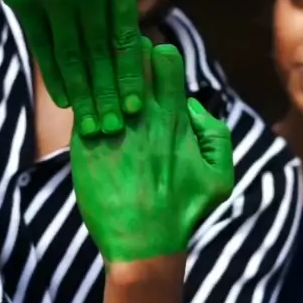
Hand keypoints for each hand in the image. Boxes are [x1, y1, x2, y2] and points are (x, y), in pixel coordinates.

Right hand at [0, 0, 145, 135]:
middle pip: (102, 54)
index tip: (138, 102)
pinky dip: (55, 75)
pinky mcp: (25, 1)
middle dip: (110, 94)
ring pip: (74, 56)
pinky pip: (44, 46)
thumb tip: (136, 7)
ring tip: (93, 122)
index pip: (127, 35)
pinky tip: (65, 98)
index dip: (132, 73)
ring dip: (85, 94)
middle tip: (118, 127)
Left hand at [70, 38, 234, 262]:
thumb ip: (216, 134)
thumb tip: (191, 107)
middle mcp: (141, 117)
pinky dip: (86, 104)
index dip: (159, 56)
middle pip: (131, 58)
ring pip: (103, 77)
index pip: (164, 57)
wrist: (142, 246)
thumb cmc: (183, 212)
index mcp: (174, 118)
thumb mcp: (220, 175)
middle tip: (126, 72)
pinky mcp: (85, 145)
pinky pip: (82, 108)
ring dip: (106, 79)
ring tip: (107, 92)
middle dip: (129, 57)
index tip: (154, 68)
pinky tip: (90, 115)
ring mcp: (112, 128)